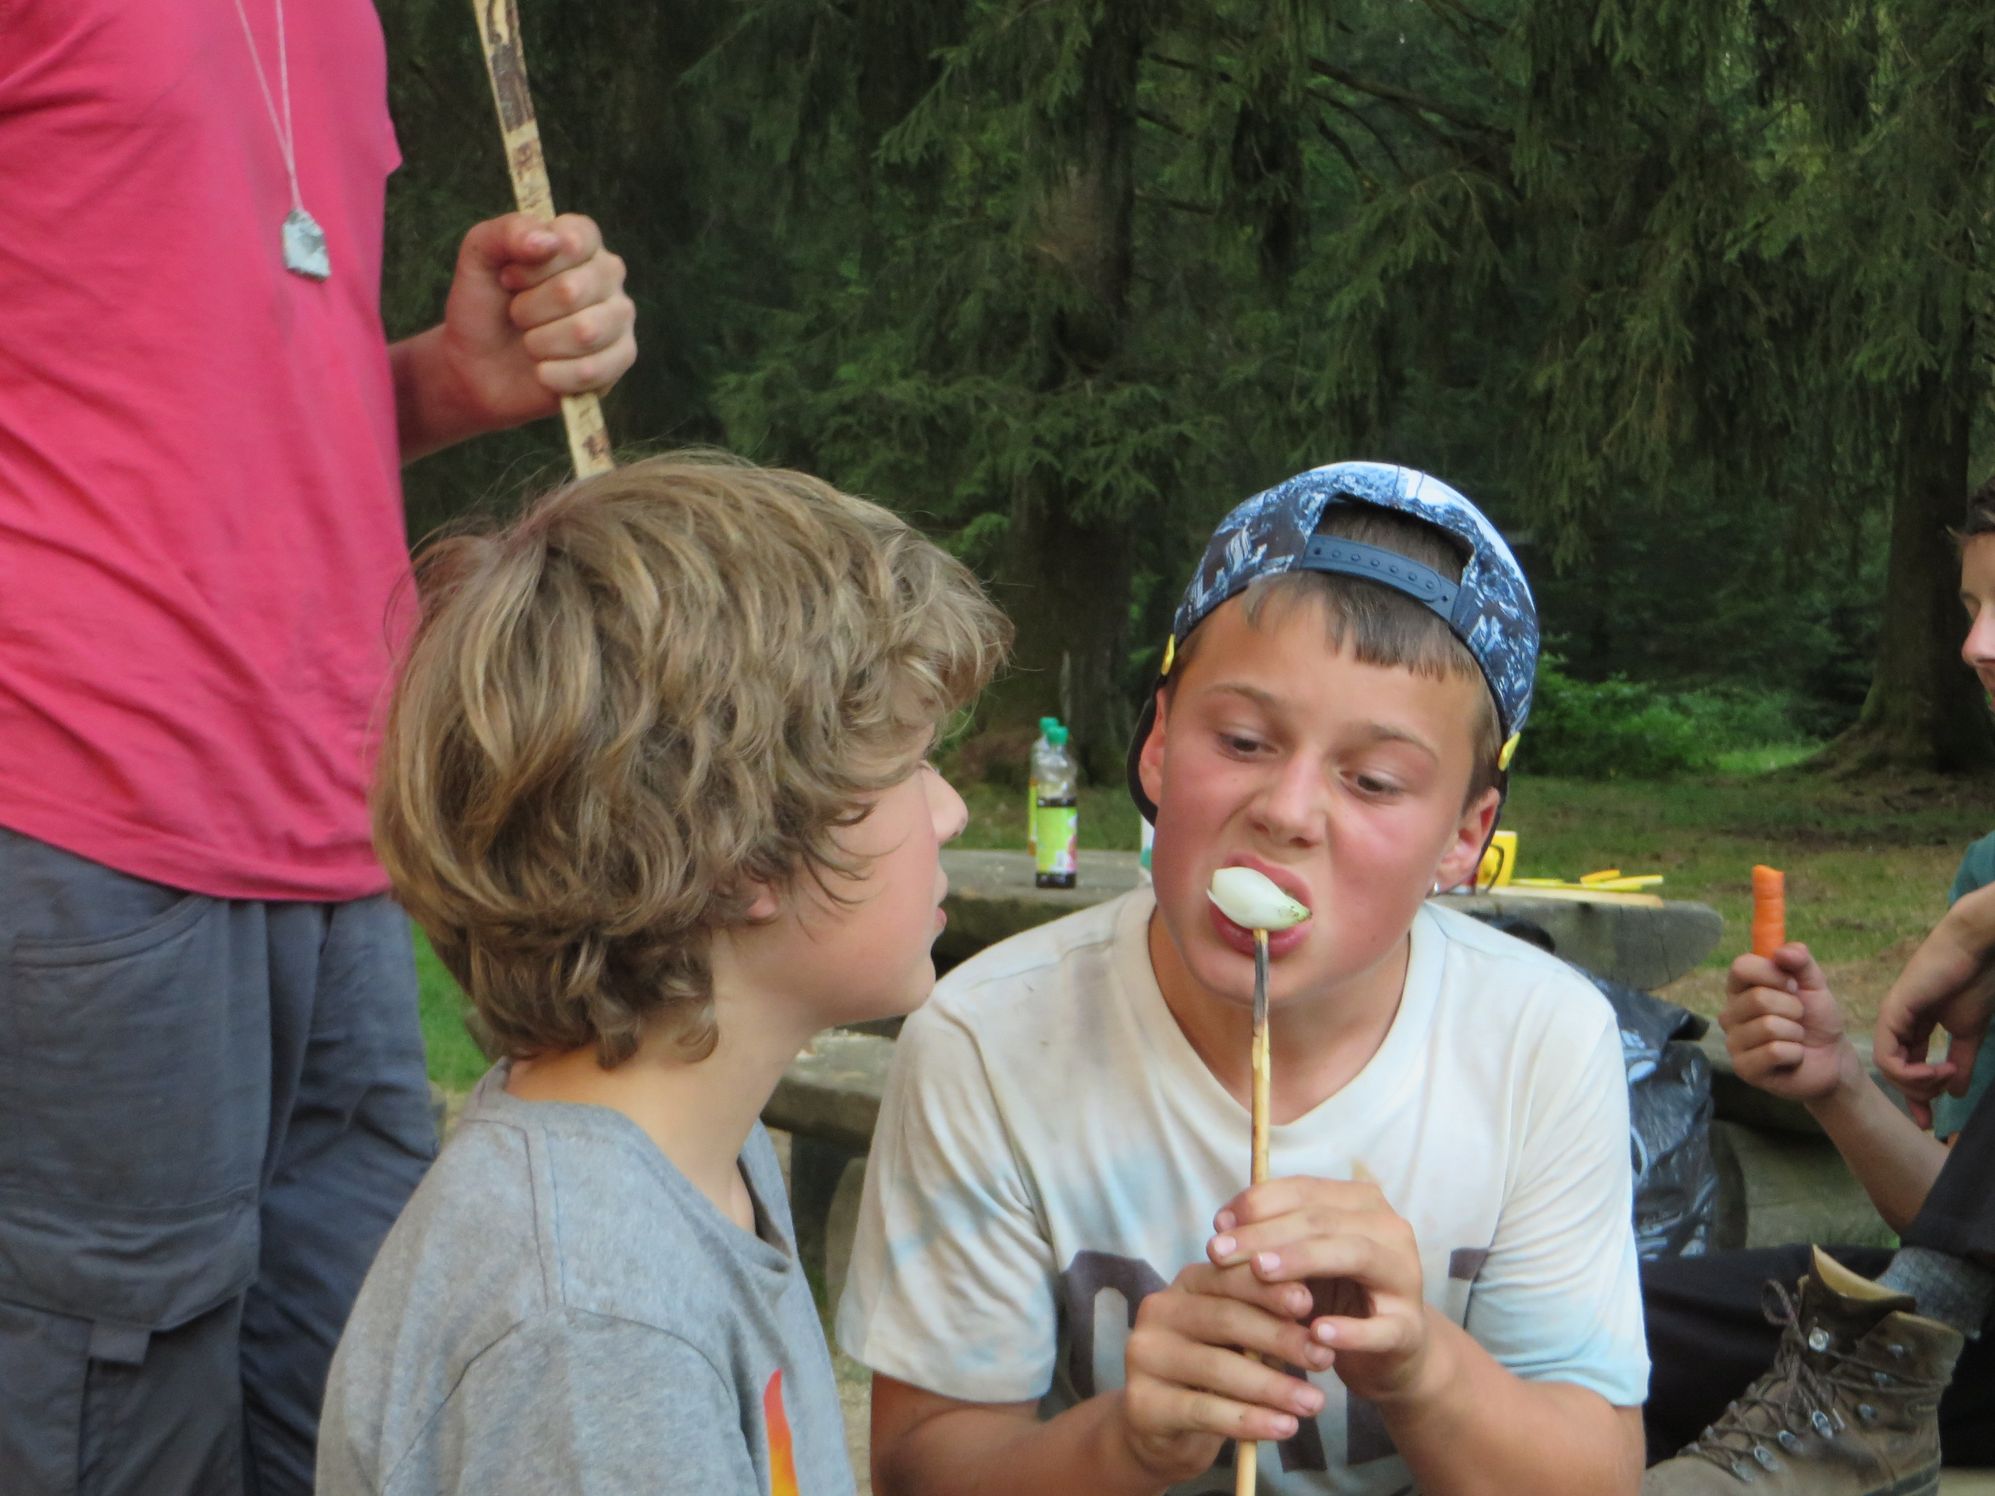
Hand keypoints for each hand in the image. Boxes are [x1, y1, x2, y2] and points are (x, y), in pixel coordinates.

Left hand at [435, 211, 636, 429]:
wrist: (479, 366)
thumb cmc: (484, 306)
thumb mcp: (479, 256)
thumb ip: (508, 232)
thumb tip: (548, 241)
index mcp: (580, 240)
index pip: (573, 241)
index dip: (532, 267)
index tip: (508, 279)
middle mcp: (608, 274)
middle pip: (572, 290)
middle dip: (528, 310)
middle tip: (516, 316)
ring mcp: (619, 316)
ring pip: (585, 332)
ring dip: (540, 343)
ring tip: (530, 343)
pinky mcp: (622, 357)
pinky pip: (593, 370)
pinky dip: (554, 375)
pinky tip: (543, 372)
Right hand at [1116, 1260, 1332, 1484]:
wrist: (1163, 1426)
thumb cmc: (1217, 1369)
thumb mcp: (1241, 1337)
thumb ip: (1266, 1318)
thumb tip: (1315, 1309)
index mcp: (1186, 1283)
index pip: (1229, 1277)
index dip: (1269, 1290)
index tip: (1311, 1305)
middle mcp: (1158, 1311)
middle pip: (1224, 1319)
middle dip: (1279, 1338)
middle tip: (1323, 1358)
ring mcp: (1144, 1356)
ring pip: (1217, 1368)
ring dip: (1273, 1386)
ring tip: (1313, 1402)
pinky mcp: (1143, 1403)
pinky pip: (1204, 1410)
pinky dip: (1250, 1420)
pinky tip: (1284, 1428)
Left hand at [1209, 1177, 1432, 1405]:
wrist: (1389, 1351)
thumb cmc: (1335, 1295)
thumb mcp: (1300, 1260)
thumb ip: (1269, 1237)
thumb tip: (1221, 1223)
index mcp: (1360, 1202)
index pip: (1304, 1190)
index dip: (1257, 1203)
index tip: (1216, 1225)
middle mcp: (1388, 1229)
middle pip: (1321, 1220)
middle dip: (1264, 1234)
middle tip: (1219, 1252)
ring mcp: (1405, 1277)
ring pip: (1354, 1254)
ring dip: (1303, 1260)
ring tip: (1260, 1272)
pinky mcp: (1409, 1328)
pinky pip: (1380, 1326)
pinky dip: (1349, 1329)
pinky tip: (1317, 1332)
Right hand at [1721, 944, 1861, 1104]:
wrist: (1832, 1059)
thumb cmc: (1816, 1019)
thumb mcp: (1814, 985)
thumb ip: (1800, 961)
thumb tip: (1782, 952)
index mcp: (1741, 989)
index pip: (1741, 967)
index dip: (1772, 973)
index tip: (1793, 985)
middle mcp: (1730, 1014)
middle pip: (1758, 998)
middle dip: (1792, 1008)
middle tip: (1798, 1018)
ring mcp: (1734, 1042)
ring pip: (1768, 1026)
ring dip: (1795, 1033)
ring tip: (1796, 1039)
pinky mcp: (1743, 1068)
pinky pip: (1773, 1051)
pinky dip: (1794, 1053)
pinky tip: (1792, 1058)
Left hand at [1876, 888, 1994, 1125]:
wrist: (1976, 950)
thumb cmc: (1973, 982)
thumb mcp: (1968, 1031)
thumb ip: (1961, 1061)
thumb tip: (1957, 1091)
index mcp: (1913, 1027)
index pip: (1906, 1068)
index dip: (1917, 1097)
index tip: (1928, 1122)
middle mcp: (1897, 1024)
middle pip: (1895, 1073)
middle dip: (1916, 1096)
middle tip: (1940, 1099)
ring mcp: (1892, 1018)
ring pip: (1889, 1069)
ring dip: (1918, 1084)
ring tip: (1945, 1077)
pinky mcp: (1893, 1013)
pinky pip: (1888, 1056)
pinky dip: (1910, 1073)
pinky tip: (1935, 1071)